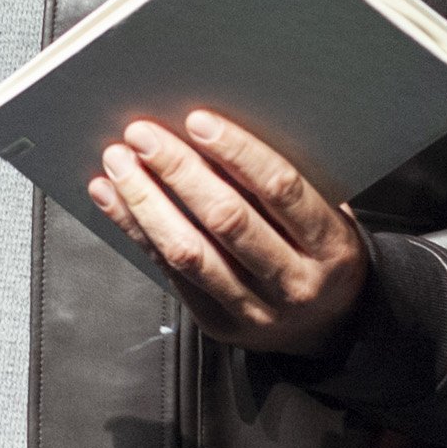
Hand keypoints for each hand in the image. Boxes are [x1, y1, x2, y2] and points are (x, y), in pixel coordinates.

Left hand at [89, 110, 368, 357]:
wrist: (333, 327)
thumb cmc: (321, 250)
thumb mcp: (326, 213)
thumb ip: (281, 182)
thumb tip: (208, 130)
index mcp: (330, 244)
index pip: (279, 189)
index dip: (237, 151)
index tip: (198, 120)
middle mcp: (294, 282)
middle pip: (227, 220)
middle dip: (179, 171)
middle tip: (143, 134)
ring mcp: (255, 310)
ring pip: (189, 252)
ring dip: (145, 202)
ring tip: (119, 164)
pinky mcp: (218, 324)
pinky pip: (168, 272)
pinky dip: (136, 229)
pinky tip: (114, 198)